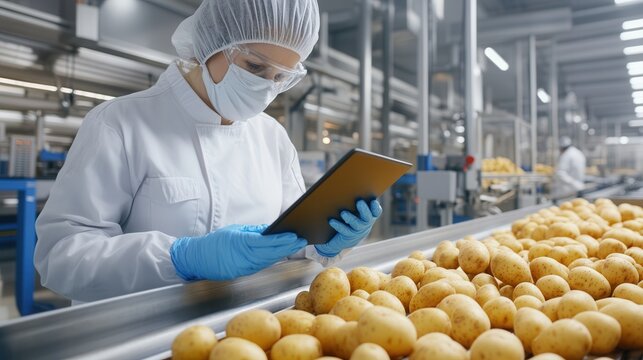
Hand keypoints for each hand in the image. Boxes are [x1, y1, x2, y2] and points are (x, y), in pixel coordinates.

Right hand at [170, 224, 306, 280]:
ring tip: (297, 244)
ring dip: (284, 253)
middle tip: (302, 239)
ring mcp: (244, 267)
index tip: (294, 235)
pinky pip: (263, 264)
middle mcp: (243, 257)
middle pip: (270, 252)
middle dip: (288, 246)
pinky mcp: (244, 272)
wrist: (198, 260)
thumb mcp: (234, 230)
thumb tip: (272, 229)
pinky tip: (284, 253)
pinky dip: (274, 258)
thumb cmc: (215, 242)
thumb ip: (254, 231)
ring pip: (269, 260)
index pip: (265, 242)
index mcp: (240, 242)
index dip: (281, 239)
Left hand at [315, 199, 381, 257]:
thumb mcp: (357, 210)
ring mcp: (357, 230)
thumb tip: (352, 186)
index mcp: (370, 215)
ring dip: (350, 218)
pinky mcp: (348, 236)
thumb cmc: (351, 217)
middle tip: (359, 202)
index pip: (376, 211)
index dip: (376, 207)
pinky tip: (332, 221)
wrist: (346, 238)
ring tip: (343, 213)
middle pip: (367, 217)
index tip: (373, 201)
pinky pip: (344, 230)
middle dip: (364, 210)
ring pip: (356, 224)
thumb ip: (358, 200)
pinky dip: (338, 225)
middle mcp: (366, 223)